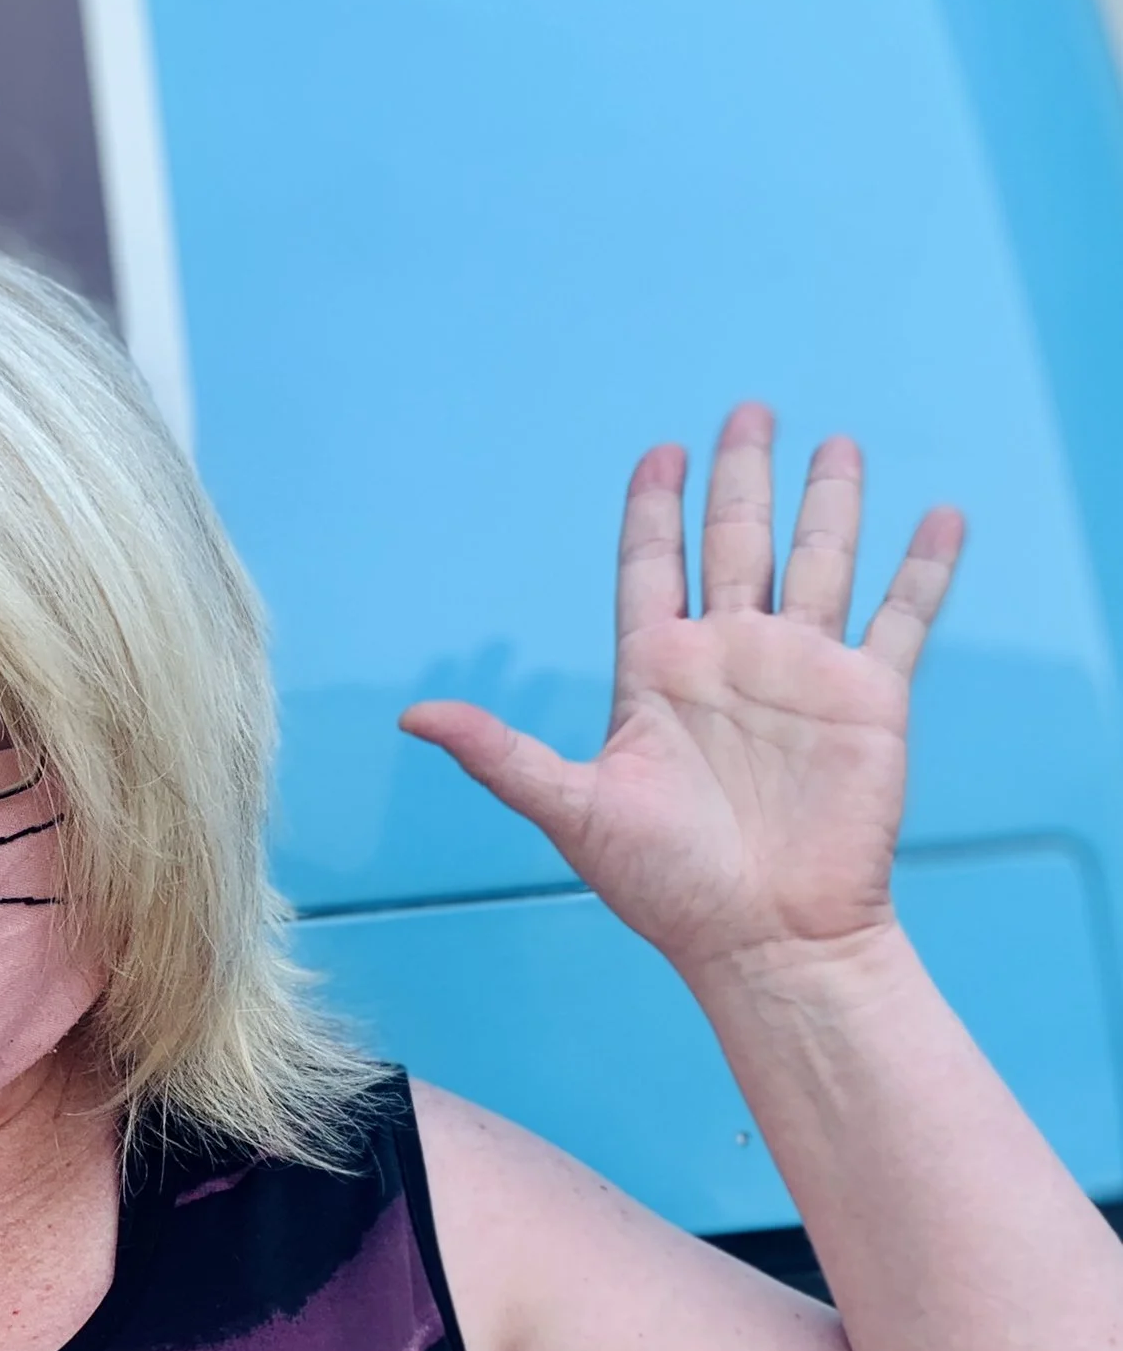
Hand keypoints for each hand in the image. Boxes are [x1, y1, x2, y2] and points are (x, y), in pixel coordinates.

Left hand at [400, 402, 963, 985]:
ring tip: (837, 444)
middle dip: (741, 476)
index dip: (655, 509)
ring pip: (818, 561)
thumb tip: (411, 716)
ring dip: (828, 502)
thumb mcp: (571, 810)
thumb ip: (499, 754)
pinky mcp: (867, 698)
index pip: (653, 566)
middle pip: (735, 542)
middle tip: (747, 411)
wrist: (763, 938)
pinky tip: (939, 518)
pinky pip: (902, 617)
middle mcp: (728, 659)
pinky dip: (922, 568)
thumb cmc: (665, 887)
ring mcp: (800, 672)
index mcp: (655, 674)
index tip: (659, 450)